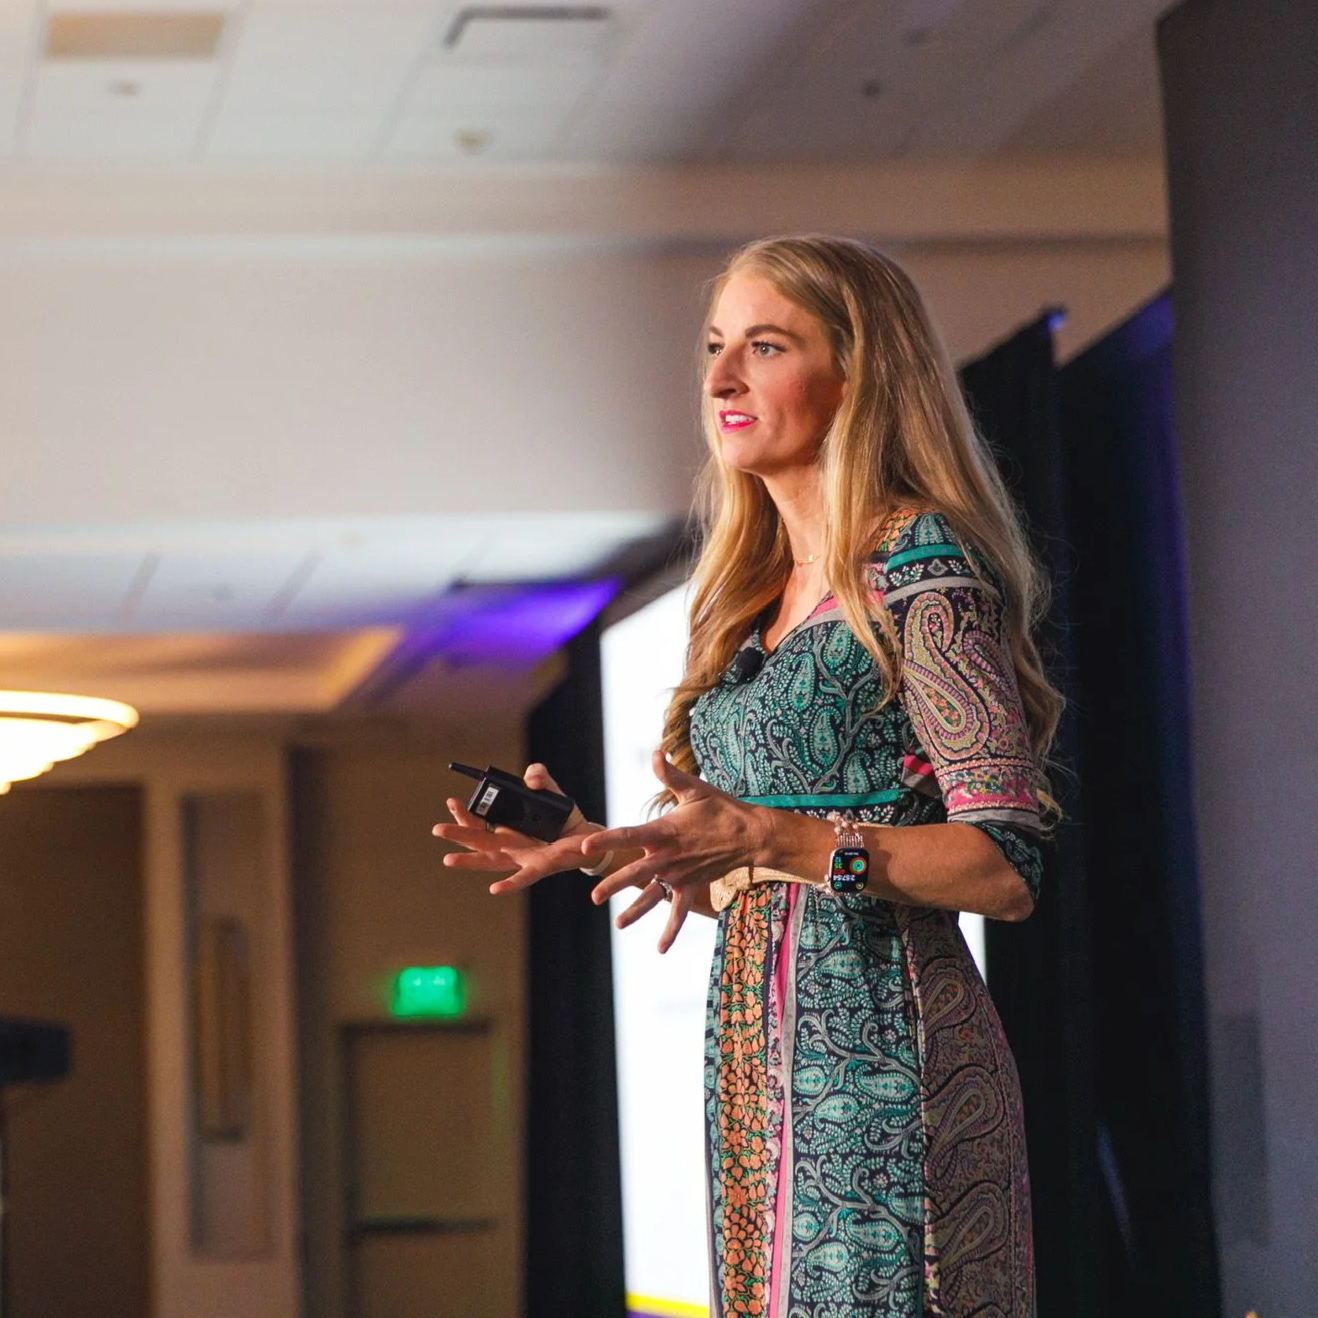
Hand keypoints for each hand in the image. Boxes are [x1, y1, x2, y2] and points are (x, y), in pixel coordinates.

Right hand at [432, 763, 595, 894]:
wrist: (586, 838)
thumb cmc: (562, 817)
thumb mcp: (549, 789)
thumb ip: (538, 775)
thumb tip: (529, 778)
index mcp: (506, 828)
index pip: (478, 822)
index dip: (464, 814)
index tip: (451, 802)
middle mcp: (509, 846)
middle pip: (478, 840)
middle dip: (456, 834)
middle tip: (436, 829)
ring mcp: (521, 858)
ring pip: (490, 862)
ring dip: (469, 862)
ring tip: (448, 860)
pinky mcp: (538, 867)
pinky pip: (521, 878)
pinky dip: (508, 885)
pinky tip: (494, 890)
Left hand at [581, 750, 767, 952]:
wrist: (750, 834)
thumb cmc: (720, 808)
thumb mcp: (694, 788)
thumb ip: (669, 773)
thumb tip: (655, 752)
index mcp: (664, 831)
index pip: (628, 835)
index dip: (606, 840)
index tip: (585, 846)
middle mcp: (668, 856)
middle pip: (636, 872)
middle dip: (614, 884)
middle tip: (594, 896)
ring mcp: (680, 875)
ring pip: (653, 896)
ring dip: (635, 911)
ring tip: (618, 924)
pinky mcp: (691, 886)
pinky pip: (679, 912)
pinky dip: (671, 931)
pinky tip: (659, 949)